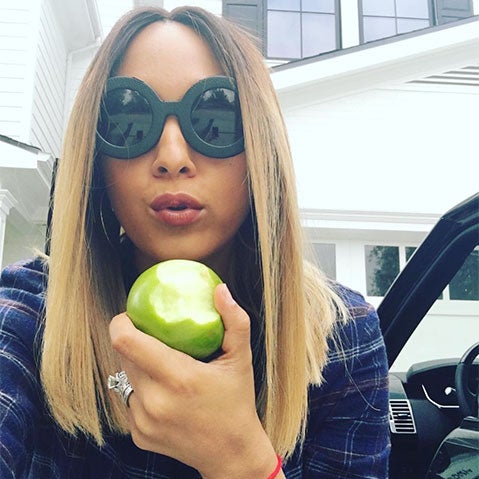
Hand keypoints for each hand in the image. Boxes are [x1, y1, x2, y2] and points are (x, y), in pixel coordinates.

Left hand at [109, 283, 278, 478]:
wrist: (231, 454)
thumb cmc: (237, 401)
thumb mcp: (242, 358)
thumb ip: (234, 320)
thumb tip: (220, 289)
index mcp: (177, 379)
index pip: (125, 342)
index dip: (121, 322)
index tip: (133, 314)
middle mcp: (154, 402)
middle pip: (122, 356)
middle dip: (131, 339)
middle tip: (152, 333)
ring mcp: (142, 421)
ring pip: (125, 377)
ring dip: (137, 364)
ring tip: (160, 361)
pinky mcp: (138, 434)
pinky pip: (129, 399)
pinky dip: (141, 388)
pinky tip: (164, 390)